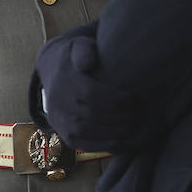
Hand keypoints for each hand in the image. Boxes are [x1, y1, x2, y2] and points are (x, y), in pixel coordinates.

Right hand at [33, 31, 137, 151]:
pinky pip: (86, 145)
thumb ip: (84, 50)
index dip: (115, 99)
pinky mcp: (66, 136)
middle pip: (92, 114)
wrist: (52, 75)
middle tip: (139, 112)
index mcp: (63, 80)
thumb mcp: (78, 46)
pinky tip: (123, 138)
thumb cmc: (75, 59)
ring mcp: (60, 122)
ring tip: (134, 124)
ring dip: (116, 131)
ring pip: (89, 131)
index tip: (133, 98)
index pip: (90, 94)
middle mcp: (58, 103)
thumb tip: (88, 63)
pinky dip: (107, 145)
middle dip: (120, 115)